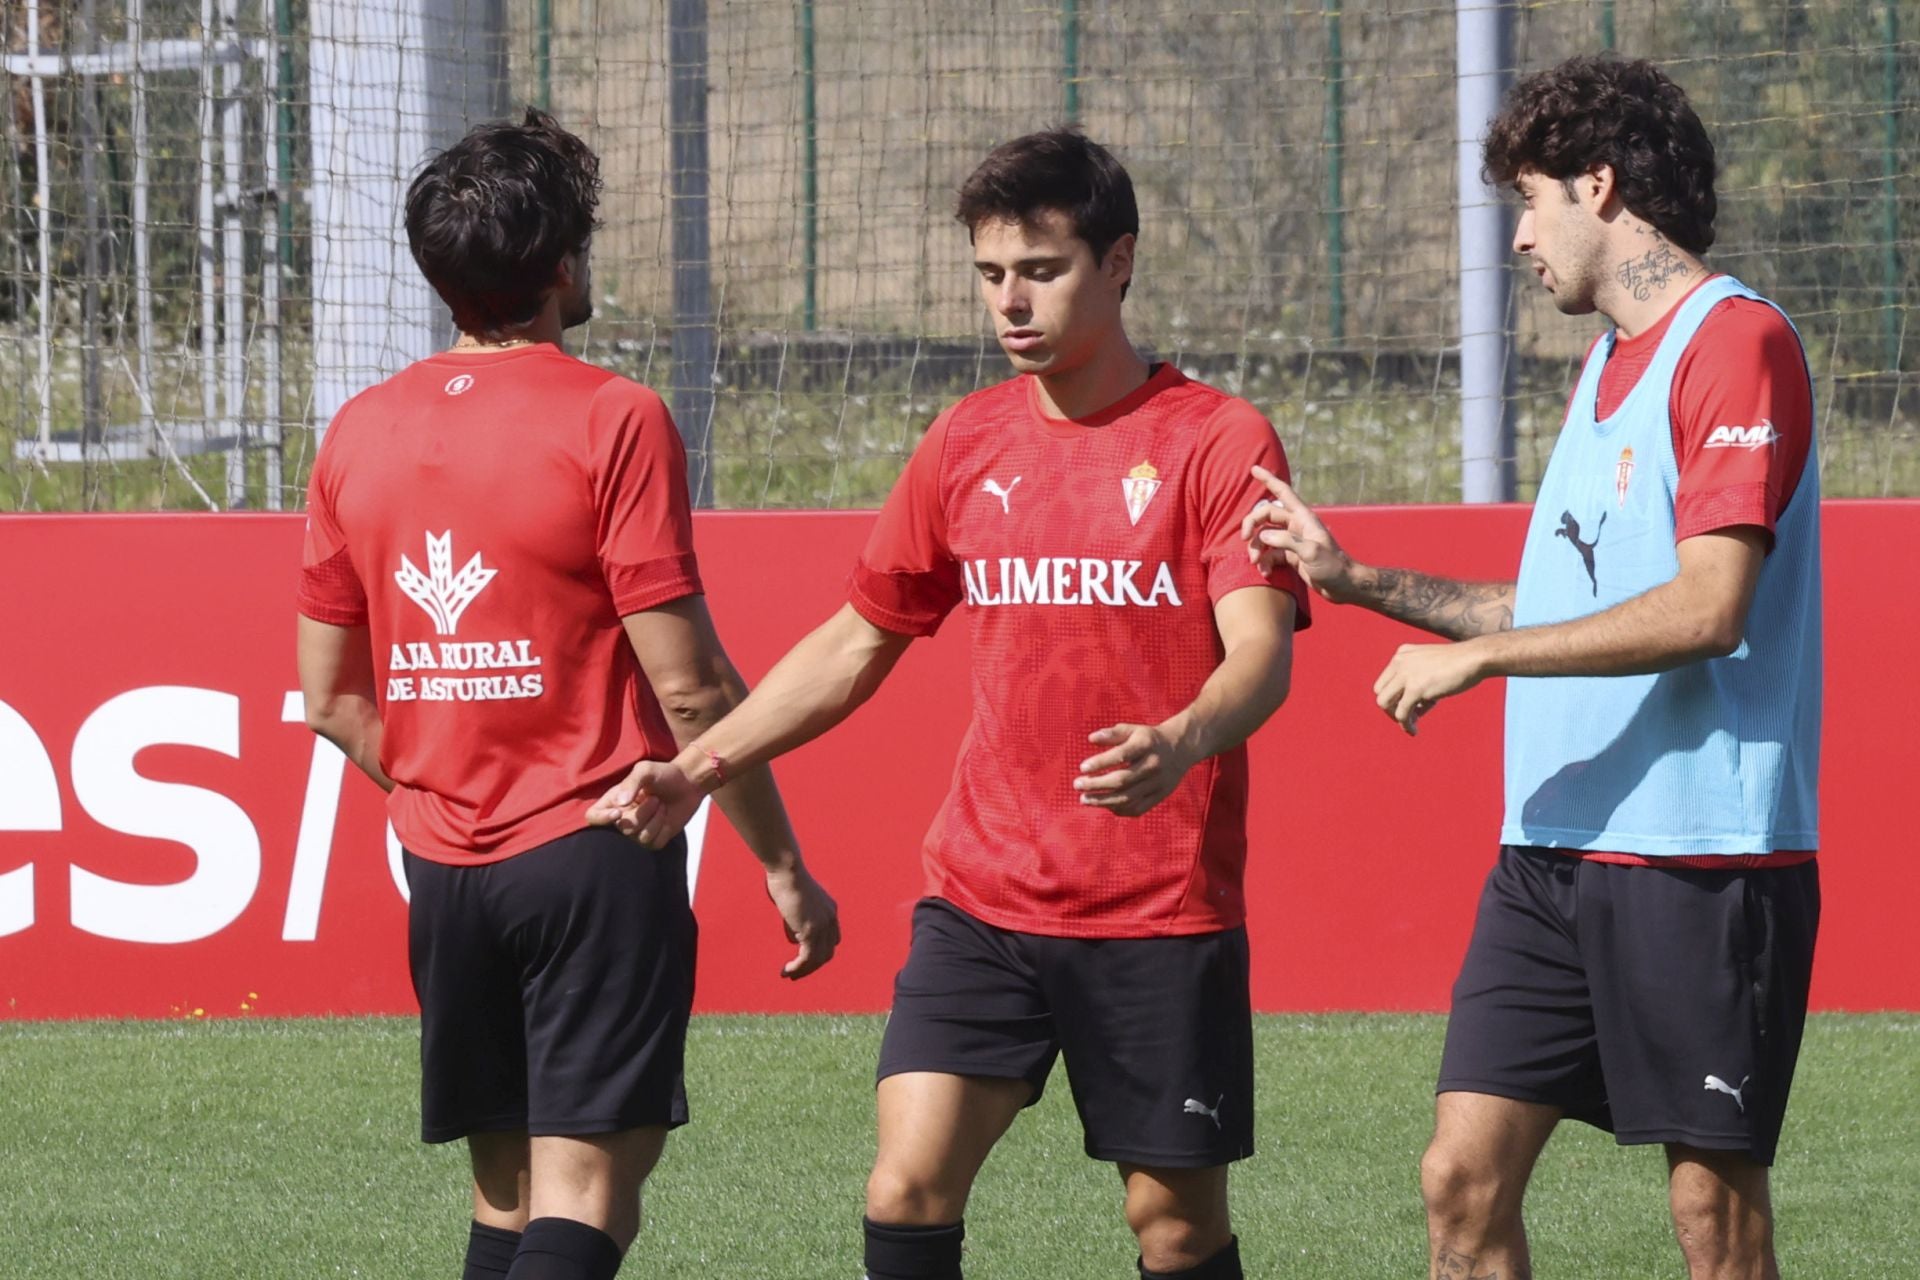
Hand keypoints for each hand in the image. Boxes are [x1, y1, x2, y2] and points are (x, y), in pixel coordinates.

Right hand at [585, 760, 702, 847]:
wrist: (688, 783)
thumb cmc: (664, 774)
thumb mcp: (646, 770)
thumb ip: (632, 783)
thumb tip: (620, 804)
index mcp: (614, 801)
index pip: (593, 817)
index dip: (601, 819)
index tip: (618, 812)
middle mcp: (622, 818)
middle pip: (624, 828)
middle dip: (644, 813)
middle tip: (656, 798)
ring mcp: (637, 831)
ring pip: (640, 837)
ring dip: (656, 819)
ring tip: (662, 805)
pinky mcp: (653, 839)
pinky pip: (654, 843)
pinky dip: (664, 830)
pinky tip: (667, 818)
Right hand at [765, 863, 840, 978]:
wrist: (787, 871)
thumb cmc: (785, 881)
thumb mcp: (794, 904)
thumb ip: (797, 921)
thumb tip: (795, 938)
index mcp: (830, 910)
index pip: (831, 940)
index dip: (819, 953)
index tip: (803, 960)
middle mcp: (831, 919)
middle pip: (827, 952)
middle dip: (812, 966)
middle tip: (795, 973)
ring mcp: (822, 925)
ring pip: (817, 959)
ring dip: (803, 970)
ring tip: (788, 975)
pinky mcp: (811, 930)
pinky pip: (807, 958)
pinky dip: (797, 967)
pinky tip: (787, 970)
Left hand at [1075, 723, 1194, 816]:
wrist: (1181, 749)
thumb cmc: (1149, 739)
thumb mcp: (1133, 730)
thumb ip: (1112, 734)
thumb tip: (1091, 739)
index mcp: (1146, 745)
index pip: (1121, 755)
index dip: (1100, 762)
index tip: (1082, 767)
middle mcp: (1153, 765)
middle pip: (1122, 780)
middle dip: (1096, 785)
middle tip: (1077, 785)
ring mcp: (1158, 783)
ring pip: (1128, 797)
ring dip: (1103, 801)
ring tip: (1084, 799)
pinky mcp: (1160, 796)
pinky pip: (1138, 808)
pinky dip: (1119, 809)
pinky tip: (1104, 805)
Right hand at [1239, 466, 1363, 602]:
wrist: (1344, 586)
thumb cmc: (1333, 566)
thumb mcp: (1311, 552)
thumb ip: (1287, 541)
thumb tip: (1264, 535)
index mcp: (1303, 518)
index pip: (1283, 492)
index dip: (1268, 479)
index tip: (1254, 469)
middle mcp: (1296, 526)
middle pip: (1266, 516)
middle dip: (1252, 525)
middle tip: (1244, 538)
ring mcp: (1292, 541)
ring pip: (1265, 537)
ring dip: (1257, 548)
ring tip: (1256, 562)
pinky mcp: (1291, 557)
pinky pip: (1270, 554)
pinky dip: (1264, 562)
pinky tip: (1266, 573)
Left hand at [1372, 640, 1489, 735]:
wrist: (1475, 658)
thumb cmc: (1459, 665)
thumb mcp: (1431, 669)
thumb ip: (1419, 685)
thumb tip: (1414, 711)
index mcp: (1402, 654)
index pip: (1385, 681)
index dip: (1394, 697)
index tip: (1409, 706)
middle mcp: (1400, 662)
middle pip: (1380, 692)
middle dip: (1391, 708)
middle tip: (1407, 717)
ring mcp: (1406, 674)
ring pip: (1384, 703)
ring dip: (1395, 717)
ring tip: (1411, 725)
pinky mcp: (1415, 688)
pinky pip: (1402, 713)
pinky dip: (1405, 725)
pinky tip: (1414, 731)